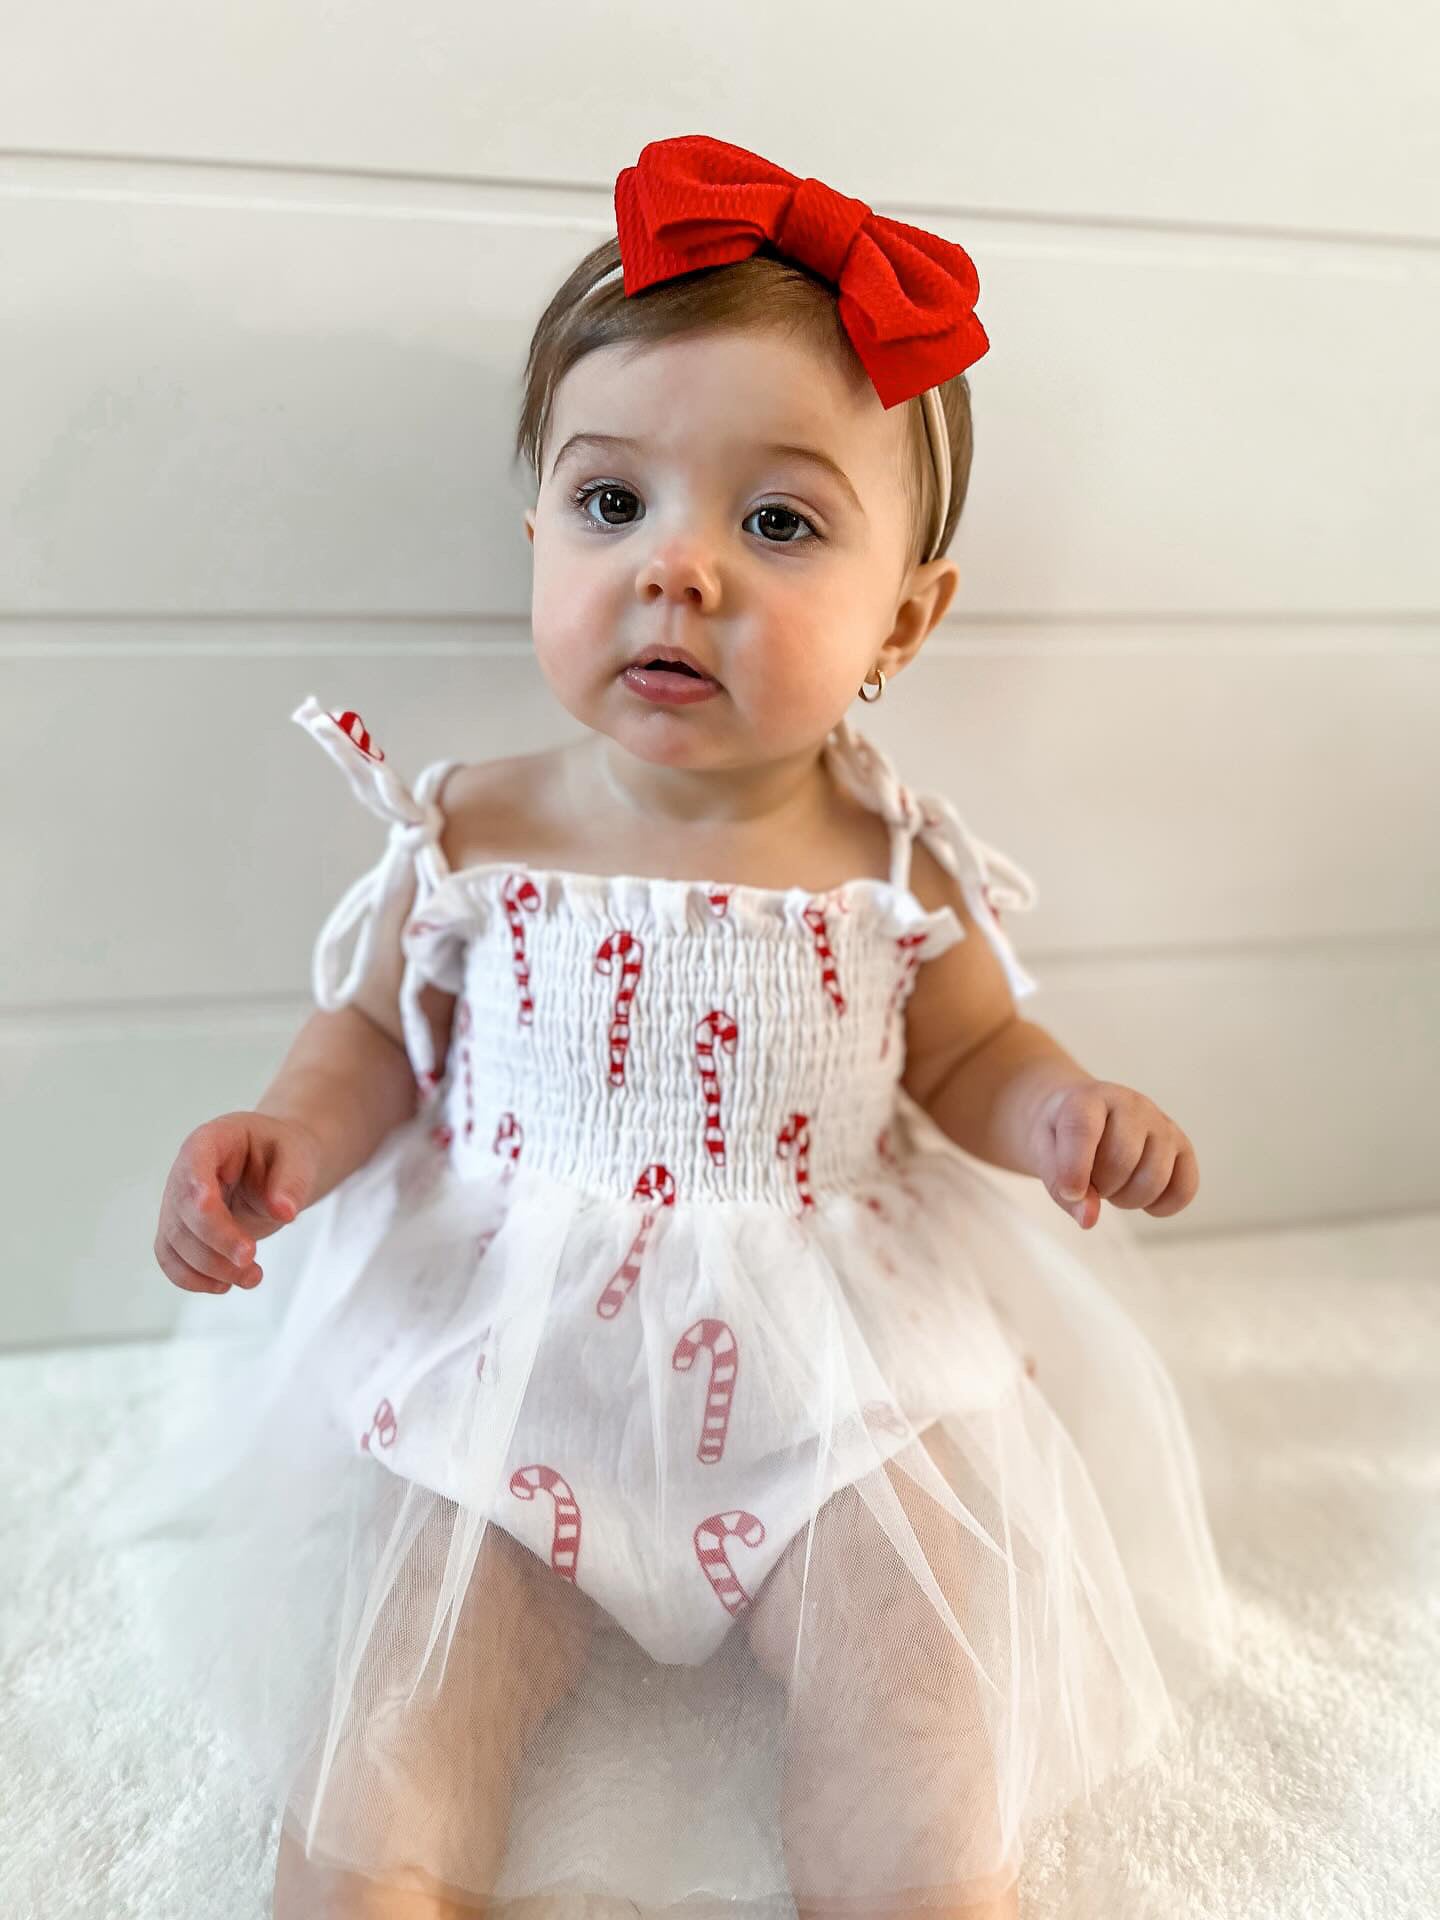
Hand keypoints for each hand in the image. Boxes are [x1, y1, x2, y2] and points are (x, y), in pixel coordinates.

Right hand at [154, 1111, 322, 1294]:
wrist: (278, 1167)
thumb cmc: (284, 1154)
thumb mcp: (299, 1155)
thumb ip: (292, 1181)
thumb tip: (284, 1211)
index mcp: (210, 1141)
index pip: (193, 1164)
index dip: (200, 1195)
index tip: (215, 1215)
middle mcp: (185, 1171)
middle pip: (183, 1211)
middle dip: (216, 1241)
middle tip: (251, 1261)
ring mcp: (177, 1203)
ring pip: (175, 1242)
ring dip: (210, 1268)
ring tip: (253, 1277)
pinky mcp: (181, 1231)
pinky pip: (171, 1259)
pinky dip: (192, 1279)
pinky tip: (225, 1285)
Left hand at [1030, 1080, 1197, 1228]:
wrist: (1077, 1113)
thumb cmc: (1058, 1135)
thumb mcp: (1043, 1154)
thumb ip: (1059, 1185)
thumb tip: (1089, 1219)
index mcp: (1088, 1099)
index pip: (1084, 1130)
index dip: (1075, 1168)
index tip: (1069, 1193)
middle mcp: (1131, 1104)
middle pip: (1121, 1161)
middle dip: (1100, 1186)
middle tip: (1089, 1181)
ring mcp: (1161, 1123)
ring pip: (1155, 1179)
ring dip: (1128, 1198)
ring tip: (1112, 1183)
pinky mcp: (1181, 1145)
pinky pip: (1185, 1189)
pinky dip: (1162, 1205)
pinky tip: (1140, 1196)